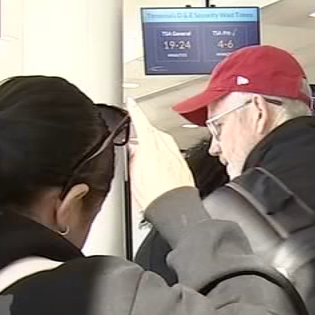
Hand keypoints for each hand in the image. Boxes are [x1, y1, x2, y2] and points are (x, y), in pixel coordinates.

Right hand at [126, 97, 194, 212]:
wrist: (174, 209)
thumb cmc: (155, 198)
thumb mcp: (134, 177)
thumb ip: (135, 159)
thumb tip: (135, 150)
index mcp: (151, 152)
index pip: (142, 126)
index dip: (136, 113)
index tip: (132, 104)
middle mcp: (166, 151)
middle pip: (155, 131)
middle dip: (145, 128)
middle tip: (137, 130)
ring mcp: (177, 157)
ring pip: (165, 139)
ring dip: (156, 138)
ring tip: (147, 147)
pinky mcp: (183, 165)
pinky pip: (173, 149)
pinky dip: (166, 148)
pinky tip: (161, 157)